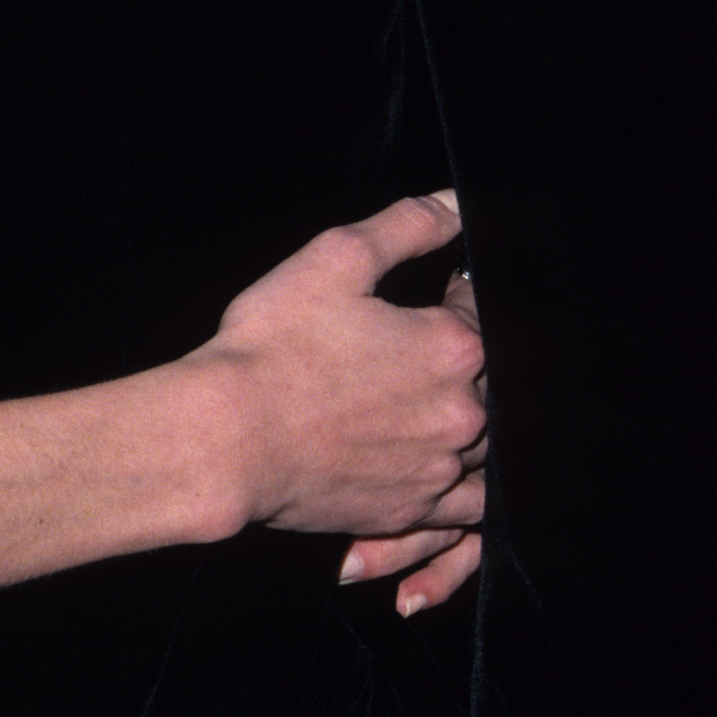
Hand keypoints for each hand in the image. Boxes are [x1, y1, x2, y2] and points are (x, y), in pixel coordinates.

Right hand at [199, 193, 486, 547]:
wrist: (228, 440)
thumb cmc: (273, 347)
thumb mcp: (336, 257)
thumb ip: (408, 224)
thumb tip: (455, 205)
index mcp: (453, 347)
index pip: (477, 310)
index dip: (457, 294)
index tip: (438, 290)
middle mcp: (461, 414)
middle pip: (488, 380)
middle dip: (460, 357)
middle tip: (412, 346)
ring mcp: (439, 470)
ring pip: (483, 444)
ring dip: (459, 417)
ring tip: (414, 400)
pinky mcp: (410, 512)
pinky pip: (465, 508)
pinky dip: (459, 487)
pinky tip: (434, 467)